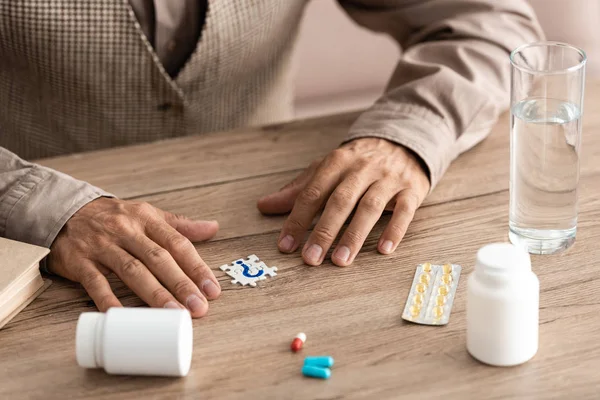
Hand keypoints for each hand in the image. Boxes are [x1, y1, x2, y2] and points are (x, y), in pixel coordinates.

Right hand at [48, 198, 220, 316]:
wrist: (66, 209)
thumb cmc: (115, 217)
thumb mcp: (148, 214)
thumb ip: (180, 225)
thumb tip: (212, 227)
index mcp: (147, 219)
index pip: (177, 243)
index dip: (196, 267)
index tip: (212, 289)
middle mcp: (126, 230)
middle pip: (158, 258)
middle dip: (180, 284)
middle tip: (198, 306)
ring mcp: (102, 246)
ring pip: (132, 270)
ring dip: (154, 293)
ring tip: (173, 313)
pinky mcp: (80, 261)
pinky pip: (95, 282)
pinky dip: (108, 299)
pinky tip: (122, 315)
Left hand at [257, 138, 429, 265]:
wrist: (404, 140)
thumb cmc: (357, 162)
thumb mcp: (326, 169)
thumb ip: (298, 189)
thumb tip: (263, 206)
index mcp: (337, 162)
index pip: (313, 193)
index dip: (298, 219)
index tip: (286, 245)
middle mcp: (362, 169)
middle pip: (340, 201)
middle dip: (324, 231)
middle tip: (310, 258)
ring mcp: (388, 179)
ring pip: (369, 207)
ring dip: (354, 235)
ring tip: (340, 260)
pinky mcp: (412, 189)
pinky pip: (404, 210)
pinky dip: (395, 230)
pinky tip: (384, 250)